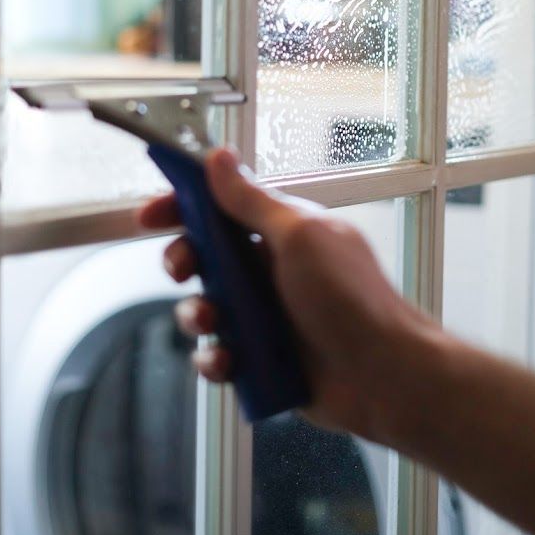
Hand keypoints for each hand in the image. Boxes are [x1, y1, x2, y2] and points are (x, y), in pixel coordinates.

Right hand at [140, 147, 439, 445]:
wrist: (384, 377)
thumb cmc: (352, 300)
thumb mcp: (298, 236)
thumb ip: (251, 200)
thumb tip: (220, 157)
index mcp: (282, 231)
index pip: (222, 206)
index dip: (183, 206)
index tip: (150, 215)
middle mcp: (271, 268)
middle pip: (204, 255)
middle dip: (183, 260)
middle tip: (183, 268)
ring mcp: (266, 314)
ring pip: (205, 306)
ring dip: (196, 313)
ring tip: (212, 321)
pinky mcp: (262, 357)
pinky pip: (219, 354)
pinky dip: (214, 359)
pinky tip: (227, 361)